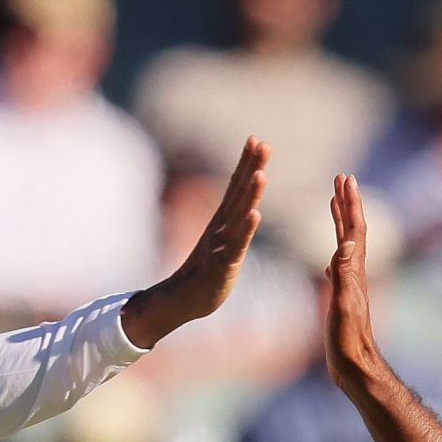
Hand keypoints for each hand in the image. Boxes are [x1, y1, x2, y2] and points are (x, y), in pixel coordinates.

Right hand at [121, 138, 268, 347]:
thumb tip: (244, 210)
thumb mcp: (222, 245)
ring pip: (238, 215)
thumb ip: (232, 227)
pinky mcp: (222, 265)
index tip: (257, 140)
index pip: (236, 187)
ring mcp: (220, 244)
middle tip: (261, 143)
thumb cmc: (204, 274)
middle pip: (238, 193)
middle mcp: (220, 227)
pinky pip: (235, 245)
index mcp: (222, 221)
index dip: (246, 163)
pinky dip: (245, 230)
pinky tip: (255, 214)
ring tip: (261, 173)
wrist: (180, 301)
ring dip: (250, 194)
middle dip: (250, 167)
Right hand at [323, 172, 382, 388]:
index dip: (350, 204)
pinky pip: (339, 269)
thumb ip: (344, 274)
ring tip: (334, 205)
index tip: (345, 178)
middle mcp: (355, 276)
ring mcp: (350, 288)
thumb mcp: (343, 306)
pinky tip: (331, 257)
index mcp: (354, 273)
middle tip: (341, 179)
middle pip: (352, 232)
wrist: (356, 370)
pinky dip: (335, 254)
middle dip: (347, 204)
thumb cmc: (348, 343)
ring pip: (346, 248)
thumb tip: (348, 241)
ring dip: (341, 224)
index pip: (354, 230)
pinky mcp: (343, 302)